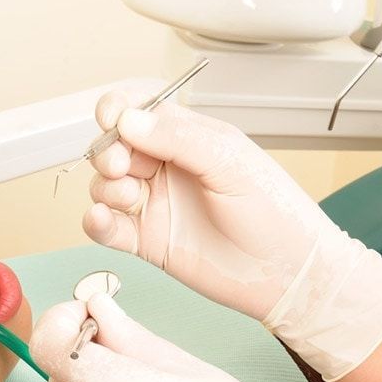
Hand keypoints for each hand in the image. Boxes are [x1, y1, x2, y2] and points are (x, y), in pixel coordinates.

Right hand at [85, 94, 381, 380]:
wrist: (286, 272)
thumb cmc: (273, 212)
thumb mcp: (229, 161)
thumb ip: (178, 138)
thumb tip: (128, 119)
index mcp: (187, 139)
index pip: (140, 111)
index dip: (118, 109)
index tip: (110, 117)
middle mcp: (165, 169)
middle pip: (114, 148)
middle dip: (108, 152)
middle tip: (120, 165)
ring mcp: (153, 205)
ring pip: (105, 186)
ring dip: (106, 188)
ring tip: (128, 197)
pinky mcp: (145, 241)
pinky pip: (107, 228)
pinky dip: (95, 222)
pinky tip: (101, 219)